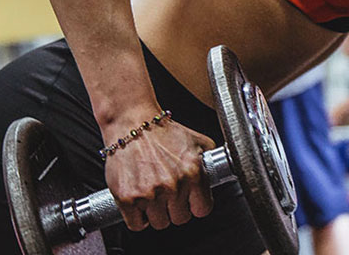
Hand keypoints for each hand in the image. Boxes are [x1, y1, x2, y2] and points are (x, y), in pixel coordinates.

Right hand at [103, 116, 216, 230]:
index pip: (202, 209)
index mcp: (193, 172)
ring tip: (153, 194)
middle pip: (180, 218)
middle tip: (168, 194)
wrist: (131, 123)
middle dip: (175, 208)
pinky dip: (137, 218)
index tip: (190, 201)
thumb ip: (210, 161)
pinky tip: (140, 202)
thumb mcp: (197, 141)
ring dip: (156, 213)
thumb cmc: (162, 132)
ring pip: (159, 223)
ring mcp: (149, 193)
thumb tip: (221, 174)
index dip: (196, 205)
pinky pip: (136, 224)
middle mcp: (173, 185)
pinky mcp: (127, 198)